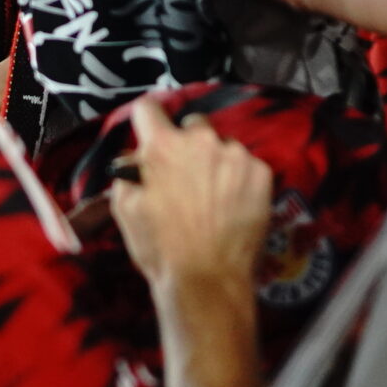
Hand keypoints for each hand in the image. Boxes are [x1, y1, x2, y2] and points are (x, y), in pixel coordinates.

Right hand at [108, 97, 272, 295]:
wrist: (206, 278)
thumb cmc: (159, 247)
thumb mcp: (124, 209)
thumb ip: (128, 174)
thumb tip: (136, 161)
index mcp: (163, 146)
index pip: (149, 108)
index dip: (146, 119)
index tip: (150, 130)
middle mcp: (202, 141)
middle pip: (192, 124)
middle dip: (186, 143)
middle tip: (184, 174)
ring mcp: (236, 155)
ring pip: (222, 146)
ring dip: (215, 162)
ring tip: (212, 195)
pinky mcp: (262, 173)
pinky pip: (246, 165)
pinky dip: (239, 179)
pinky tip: (232, 204)